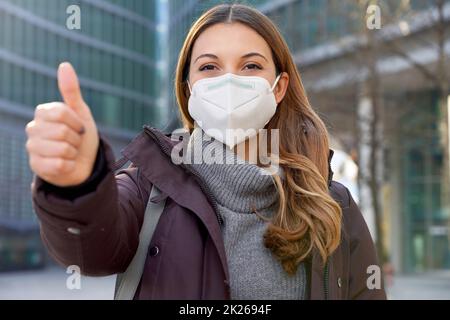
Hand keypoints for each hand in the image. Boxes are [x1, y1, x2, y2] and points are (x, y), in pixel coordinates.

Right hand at [25, 62, 98, 186]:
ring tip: (70, 152)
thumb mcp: (81, 112)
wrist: (84, 163)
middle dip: (76, 139)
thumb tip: (64, 64)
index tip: (78, 127)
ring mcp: (33, 148)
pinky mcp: (37, 167)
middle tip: (74, 142)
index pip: (61, 112)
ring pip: (62, 149)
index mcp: (42, 113)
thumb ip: (71, 90)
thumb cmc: (81, 136)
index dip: (76, 122)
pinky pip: (60, 164)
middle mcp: (33, 129)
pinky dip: (70, 165)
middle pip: (62, 131)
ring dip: (74, 152)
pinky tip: (66, 164)